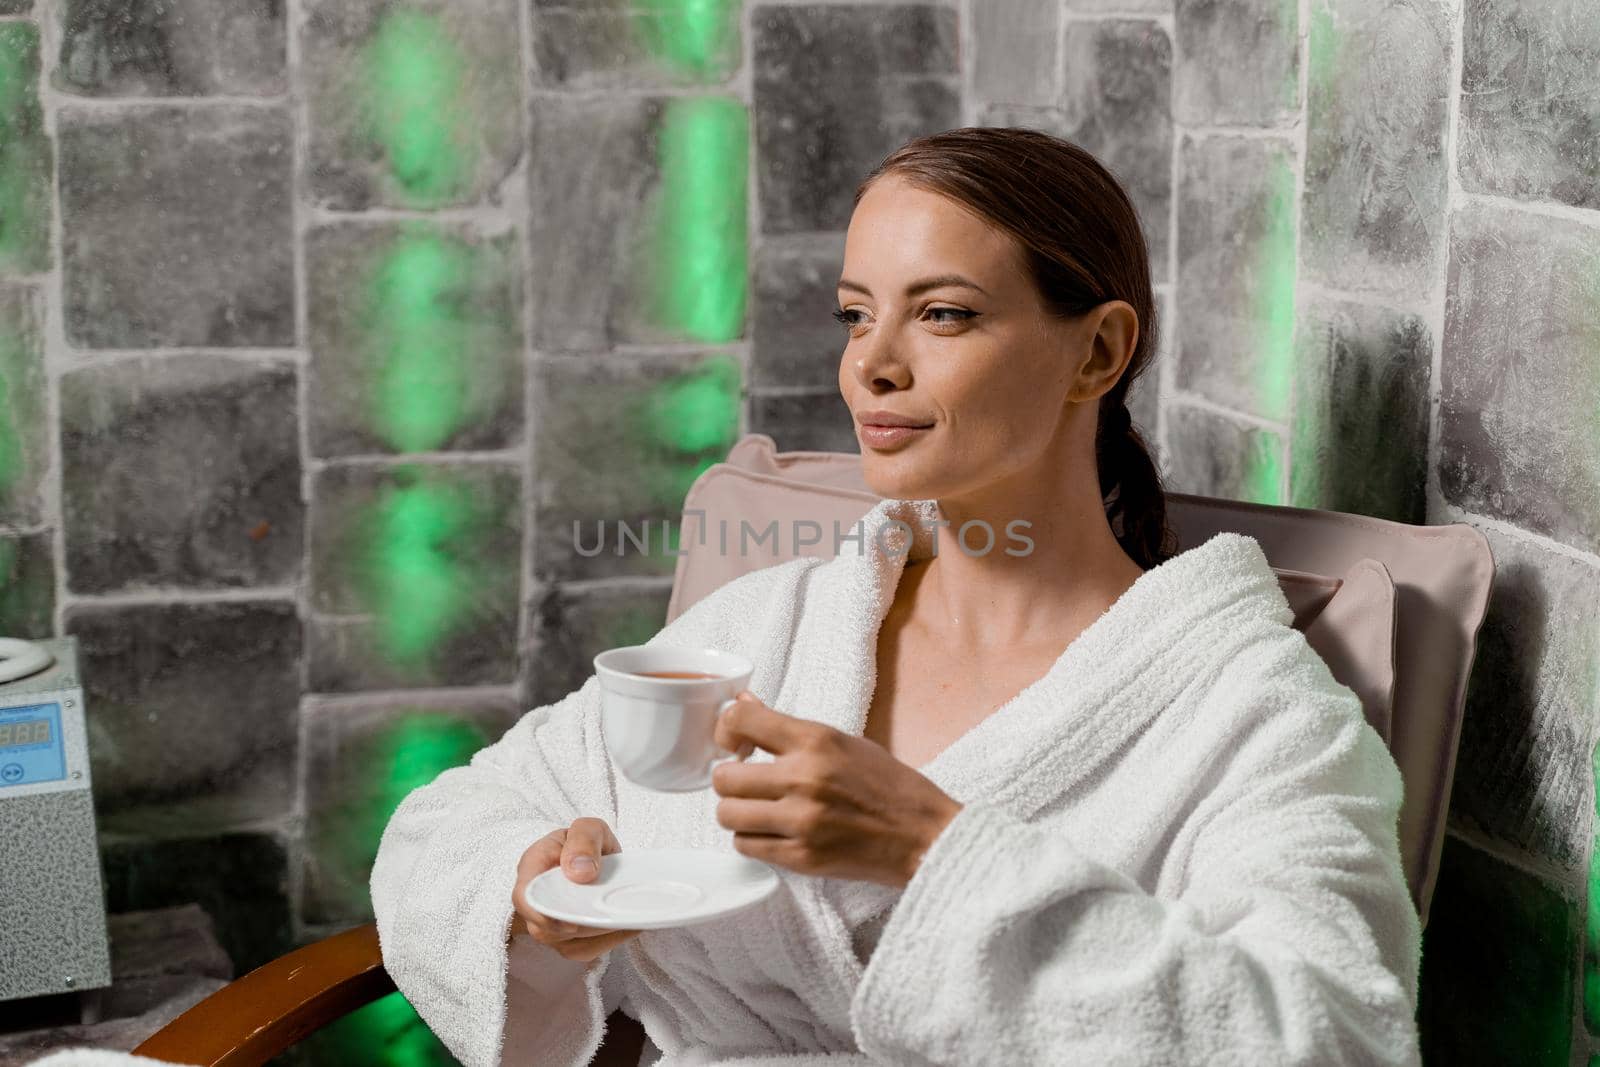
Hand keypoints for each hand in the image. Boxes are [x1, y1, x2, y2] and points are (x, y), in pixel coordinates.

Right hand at [510, 818, 641, 961]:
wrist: (593, 859)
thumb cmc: (586, 843)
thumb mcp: (589, 828)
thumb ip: (584, 840)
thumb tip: (581, 872)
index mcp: (533, 868)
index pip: (524, 897)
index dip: (542, 914)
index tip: (571, 922)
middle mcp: (536, 901)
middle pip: (546, 930)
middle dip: (579, 927)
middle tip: (609, 919)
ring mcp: (549, 924)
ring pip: (567, 944)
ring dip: (597, 934)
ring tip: (624, 918)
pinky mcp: (568, 941)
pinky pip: (585, 950)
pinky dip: (608, 940)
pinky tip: (627, 926)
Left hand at [711, 692, 963, 888]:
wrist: (927, 837)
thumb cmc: (891, 787)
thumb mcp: (845, 742)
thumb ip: (790, 728)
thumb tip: (744, 703)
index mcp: (817, 741)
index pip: (741, 719)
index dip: (726, 729)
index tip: (734, 741)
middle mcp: (804, 778)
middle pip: (724, 777)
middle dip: (729, 779)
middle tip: (745, 782)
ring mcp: (801, 821)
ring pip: (728, 815)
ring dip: (737, 813)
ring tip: (759, 811)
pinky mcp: (802, 858)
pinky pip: (746, 846)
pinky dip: (752, 839)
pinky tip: (772, 832)